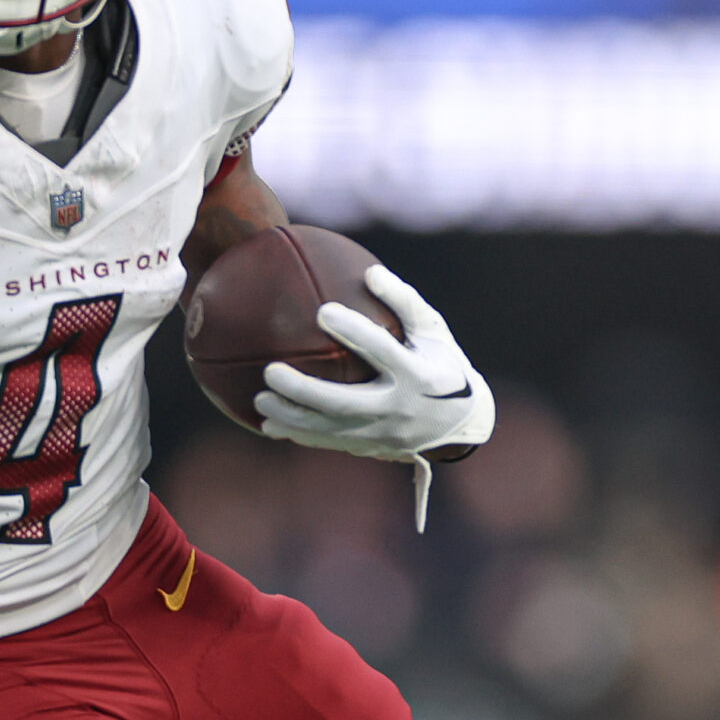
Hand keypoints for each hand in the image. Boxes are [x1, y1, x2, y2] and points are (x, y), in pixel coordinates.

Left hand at [256, 264, 494, 461]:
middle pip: (345, 402)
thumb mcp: (434, 331)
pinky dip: (299, 434)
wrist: (460, 423)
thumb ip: (405, 301)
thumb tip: (370, 272)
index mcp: (417, 375)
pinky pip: (329, 443)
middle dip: (305, 390)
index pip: (382, 351)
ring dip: (292, 417)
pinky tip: (268, 425)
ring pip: (331, 429)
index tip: (322, 310)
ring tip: (259, 400)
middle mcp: (399, 408)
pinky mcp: (371, 447)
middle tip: (270, 371)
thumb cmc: (441, 364)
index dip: (355, 331)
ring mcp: (383, 433)